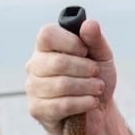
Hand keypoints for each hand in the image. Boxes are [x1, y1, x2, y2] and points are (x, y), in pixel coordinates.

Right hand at [24, 18, 117, 134]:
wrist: (99, 111)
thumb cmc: (96, 79)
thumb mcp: (102, 57)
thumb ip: (95, 40)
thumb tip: (89, 23)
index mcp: (46, 48)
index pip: (47, 34)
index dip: (71, 42)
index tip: (86, 52)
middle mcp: (34, 65)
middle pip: (58, 62)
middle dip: (86, 69)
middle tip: (97, 74)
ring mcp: (32, 88)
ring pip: (61, 84)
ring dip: (87, 87)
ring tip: (97, 88)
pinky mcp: (37, 109)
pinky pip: (61, 105)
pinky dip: (83, 103)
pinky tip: (92, 102)